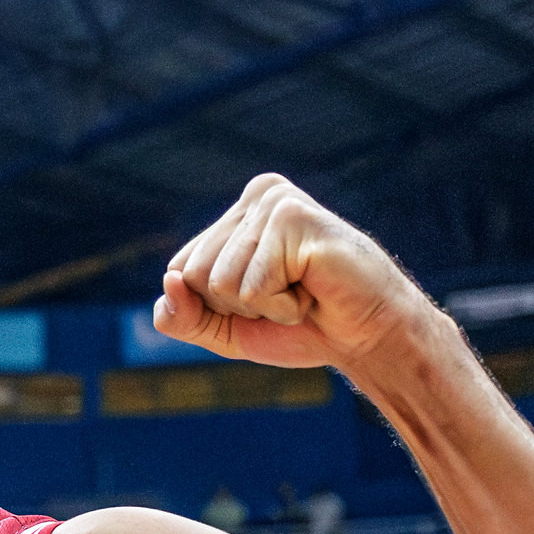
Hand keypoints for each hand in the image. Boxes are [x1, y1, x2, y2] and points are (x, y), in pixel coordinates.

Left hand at [154, 173, 433, 370]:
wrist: (366, 337)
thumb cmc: (300, 327)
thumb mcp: (225, 330)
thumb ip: (183, 316)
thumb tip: (167, 281)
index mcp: (236, 214)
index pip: (181, 271)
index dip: (217, 306)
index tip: (264, 298)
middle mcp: (256, 196)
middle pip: (196, 275)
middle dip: (239, 306)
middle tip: (288, 294)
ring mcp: (276, 202)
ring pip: (221, 281)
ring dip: (264, 305)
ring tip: (303, 289)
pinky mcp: (294, 217)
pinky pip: (252, 286)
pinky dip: (282, 304)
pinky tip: (313, 287)